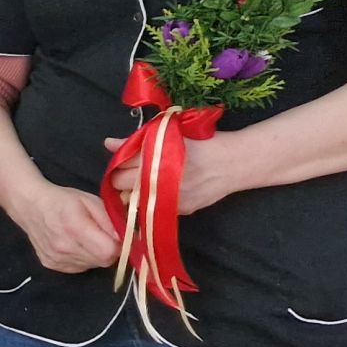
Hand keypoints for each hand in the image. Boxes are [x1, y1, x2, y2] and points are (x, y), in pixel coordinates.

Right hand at [11, 180, 121, 273]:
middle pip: (103, 261)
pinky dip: (83, 258)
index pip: (109, 252)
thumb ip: (109, 219)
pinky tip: (75, 245)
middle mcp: (64, 247)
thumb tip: (125, 237)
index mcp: (75, 228)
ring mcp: (56, 259)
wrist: (30, 206)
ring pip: (92, 265)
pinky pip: (79, 268)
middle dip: (108, 250)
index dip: (118, 245)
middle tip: (101, 235)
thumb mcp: (91, 201)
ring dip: (95, 255)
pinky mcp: (51, 265)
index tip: (116, 236)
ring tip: (85, 238)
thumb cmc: (63, 200)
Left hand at [102, 132, 242, 217]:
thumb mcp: (170, 134)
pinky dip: (155, 200)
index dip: (119, 164)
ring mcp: (171, 201)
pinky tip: (166, 189)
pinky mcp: (182, 212)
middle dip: (122, 179)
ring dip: (136, 192)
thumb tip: (109, 143)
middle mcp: (161, 184)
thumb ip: (137, 141)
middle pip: (121, 188)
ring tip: (149, 180)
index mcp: (156, 161)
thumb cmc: (204, 142)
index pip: (119, 169)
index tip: (125, 161)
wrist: (237, 161)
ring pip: (136, 202)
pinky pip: (156, 208)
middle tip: (133, 171)